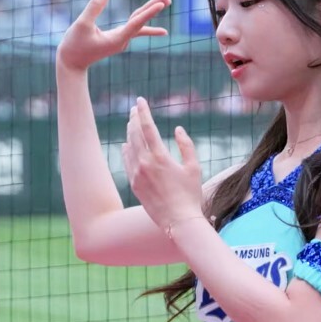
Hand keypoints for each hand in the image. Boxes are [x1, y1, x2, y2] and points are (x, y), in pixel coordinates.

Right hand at [57, 0, 169, 72]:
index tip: (162, 4)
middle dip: (155, 9)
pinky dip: (142, 19)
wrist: (71, 62)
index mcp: (116, 39)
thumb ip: (94, 7)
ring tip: (166, 2)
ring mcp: (121, 40)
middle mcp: (122, 40)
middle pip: (141, 21)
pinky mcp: (117, 38)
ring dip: (151, 12)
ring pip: (138, 22)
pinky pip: (133, 26)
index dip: (149, 12)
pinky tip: (151, 17)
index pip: (136, 23)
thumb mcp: (81, 24)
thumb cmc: (74, 44)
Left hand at [122, 97, 203, 229]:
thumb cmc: (190, 195)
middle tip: (134, 109)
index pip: (147, 127)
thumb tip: (177, 129)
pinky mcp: (134, 185)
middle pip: (135, 134)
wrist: (178, 221)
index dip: (143, 111)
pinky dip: (126, 150)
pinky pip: (127, 162)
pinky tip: (127, 144)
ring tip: (130, 123)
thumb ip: (186, 145)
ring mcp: (137, 174)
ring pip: (129, 147)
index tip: (140, 100)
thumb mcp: (194, 167)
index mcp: (160, 157)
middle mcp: (145, 164)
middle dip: (134, 119)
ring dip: (129, 133)